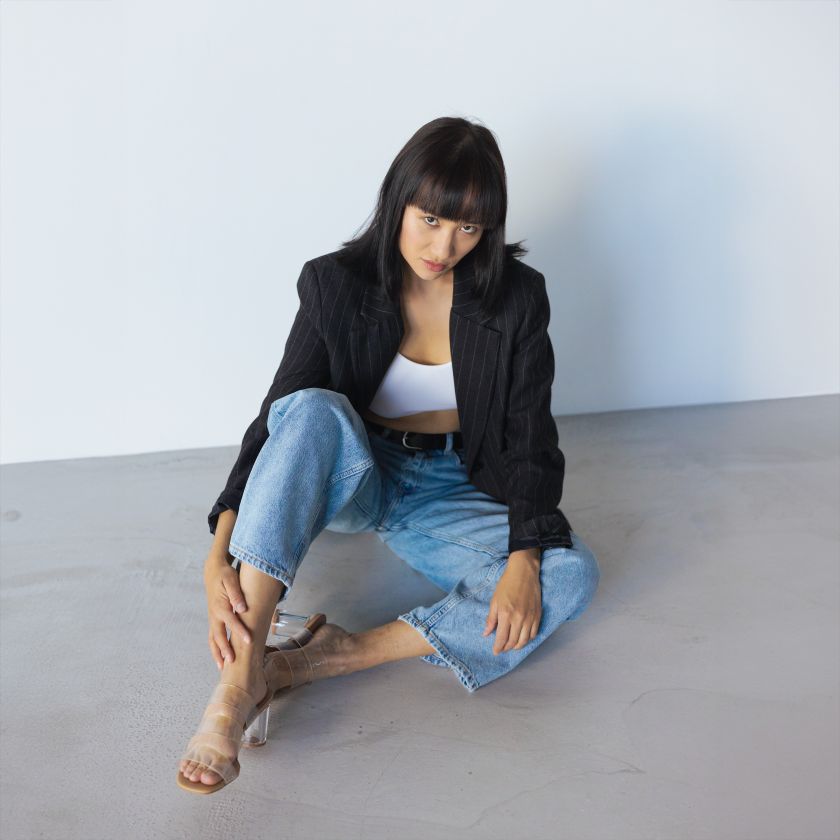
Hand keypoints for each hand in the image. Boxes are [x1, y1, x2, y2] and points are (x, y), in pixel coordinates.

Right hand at [203, 550, 251, 668]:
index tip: (249, 642)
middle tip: (233, 662)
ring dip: (217, 653)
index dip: (240, 632)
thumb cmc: (225, 575)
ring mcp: (212, 619)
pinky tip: (220, 659)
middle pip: (218, 636)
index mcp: (220, 606)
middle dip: (225, 649)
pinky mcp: (213, 620)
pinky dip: (215, 648)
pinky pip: (212, 637)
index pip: (231, 622)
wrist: (213, 571)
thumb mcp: (231, 580)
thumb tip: (242, 608)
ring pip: (212, 639)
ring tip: (222, 668)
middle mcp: (214, 615)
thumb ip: (236, 594)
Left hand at [482, 552, 541, 654]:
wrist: (524, 572)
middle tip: (502, 649)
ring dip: (517, 646)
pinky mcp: (537, 615)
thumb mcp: (494, 600)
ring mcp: (530, 617)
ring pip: (524, 640)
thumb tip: (486, 634)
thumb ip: (491, 619)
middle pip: (513, 642)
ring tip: (511, 646)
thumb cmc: (507, 584)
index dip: (498, 647)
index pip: (502, 638)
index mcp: (505, 614)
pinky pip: (533, 633)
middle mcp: (519, 618)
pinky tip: (522, 638)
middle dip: (506, 648)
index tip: (495, 651)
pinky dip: (527, 639)